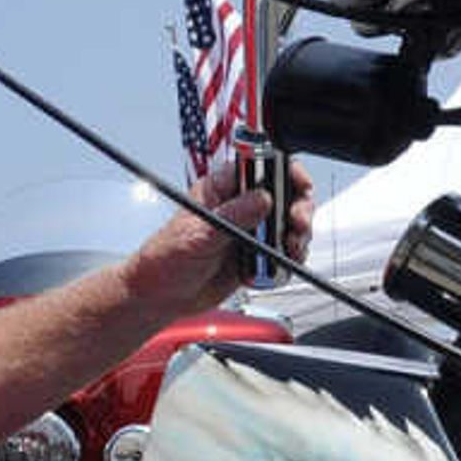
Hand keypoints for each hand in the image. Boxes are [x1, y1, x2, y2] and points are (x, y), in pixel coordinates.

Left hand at [127, 154, 309, 313]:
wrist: (162, 296)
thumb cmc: (166, 259)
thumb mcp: (198, 235)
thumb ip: (233, 216)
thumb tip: (262, 199)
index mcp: (221, 188)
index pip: (260, 165)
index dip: (285, 170)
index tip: (299, 184)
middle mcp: (238, 205)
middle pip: (283, 193)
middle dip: (298, 206)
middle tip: (296, 224)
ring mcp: (249, 230)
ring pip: (288, 222)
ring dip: (298, 234)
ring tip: (291, 247)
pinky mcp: (255, 254)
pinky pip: (284, 249)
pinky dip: (291, 255)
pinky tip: (285, 261)